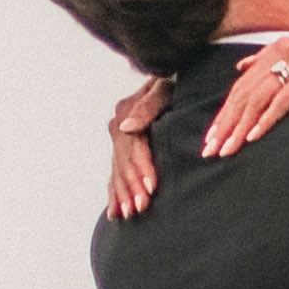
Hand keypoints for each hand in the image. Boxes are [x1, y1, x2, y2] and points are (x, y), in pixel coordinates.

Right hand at [98, 76, 164, 225]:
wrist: (173, 73)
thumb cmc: (174, 80)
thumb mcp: (164, 87)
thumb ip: (147, 106)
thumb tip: (125, 128)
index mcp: (126, 112)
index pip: (133, 147)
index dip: (142, 168)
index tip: (152, 188)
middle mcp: (119, 126)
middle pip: (123, 162)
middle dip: (131, 186)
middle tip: (140, 208)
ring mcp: (119, 137)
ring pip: (117, 170)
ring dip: (123, 194)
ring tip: (128, 215)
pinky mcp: (124, 147)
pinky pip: (115, 173)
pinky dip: (114, 193)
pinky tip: (114, 213)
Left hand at [197, 29, 288, 164]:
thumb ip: (275, 63)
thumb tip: (242, 69)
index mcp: (280, 47)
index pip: (243, 85)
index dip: (225, 113)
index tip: (212, 138)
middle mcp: (287, 49)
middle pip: (246, 92)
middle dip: (226, 124)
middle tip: (211, 150)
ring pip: (260, 96)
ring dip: (241, 126)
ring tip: (229, 148)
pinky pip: (285, 98)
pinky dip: (268, 119)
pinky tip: (255, 136)